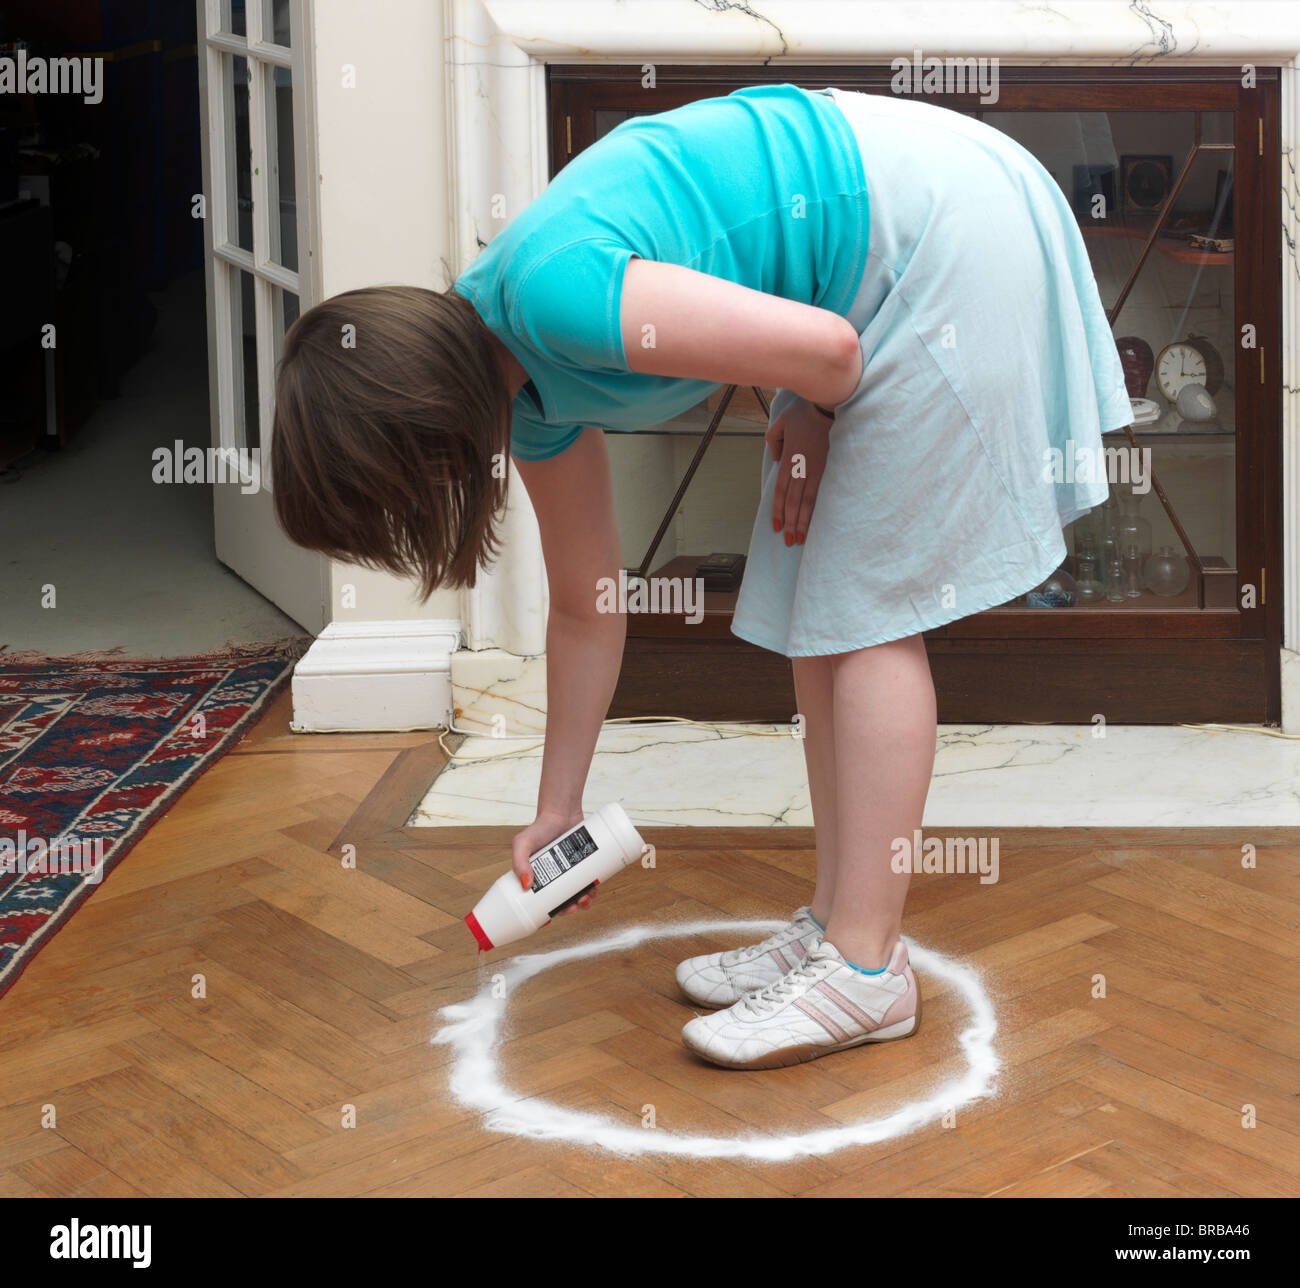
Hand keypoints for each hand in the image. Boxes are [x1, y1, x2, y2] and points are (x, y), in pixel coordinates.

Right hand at [511, 809, 595, 915]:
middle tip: (571, 908)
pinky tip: (594, 891)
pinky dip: (593, 890)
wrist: (562, 811)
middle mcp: (555, 878)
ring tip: (585, 900)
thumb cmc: (540, 827)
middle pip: (561, 902)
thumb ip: (519, 862)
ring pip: (577, 895)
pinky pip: (590, 882)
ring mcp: (571, 872)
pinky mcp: (585, 864)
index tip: (549, 921)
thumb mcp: (523, 844)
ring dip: (582, 903)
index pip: (539, 903)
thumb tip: (525, 885)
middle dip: (567, 910)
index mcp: (538, 878)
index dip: (544, 915)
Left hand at [764, 398, 831, 545]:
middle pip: (794, 501)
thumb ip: (774, 442)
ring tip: (801, 538)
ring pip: (808, 501)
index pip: (782, 491)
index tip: (777, 527)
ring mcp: (818, 469)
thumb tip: (777, 458)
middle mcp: (802, 468)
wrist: (828, 404)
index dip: (779, 511)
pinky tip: (818, 521)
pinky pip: (823, 492)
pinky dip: (818, 508)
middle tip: (789, 541)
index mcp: (789, 459)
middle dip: (790, 523)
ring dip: (803, 521)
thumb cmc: (804, 412)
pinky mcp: (831, 467)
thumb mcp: (779, 423)